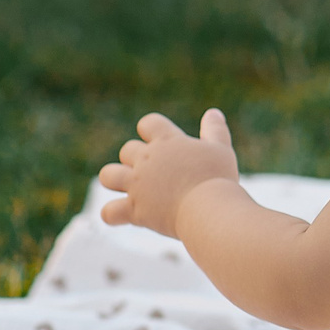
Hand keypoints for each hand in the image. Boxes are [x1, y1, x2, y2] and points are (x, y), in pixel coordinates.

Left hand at [98, 108, 241, 235]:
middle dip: (136, 160)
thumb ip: (215, 130)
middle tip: (155, 175)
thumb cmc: (218, 179)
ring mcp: (137, 184)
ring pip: (108, 175)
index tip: (161, 143)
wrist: (210, 210)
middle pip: (127, 150)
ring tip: (129, 189)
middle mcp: (146, 159)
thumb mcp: (221, 150)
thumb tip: (213, 113)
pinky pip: (109, 212)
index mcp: (167, 141)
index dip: (151, 131)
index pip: (148, 123)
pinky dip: (112, 214)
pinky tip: (123, 217)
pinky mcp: (134, 209)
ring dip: (115, 180)